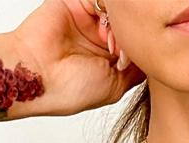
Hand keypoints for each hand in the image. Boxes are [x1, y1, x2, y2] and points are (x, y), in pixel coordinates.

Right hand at [11, 0, 143, 116]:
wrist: (37, 77)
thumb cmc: (69, 89)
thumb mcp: (115, 85)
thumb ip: (135, 69)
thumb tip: (151, 57)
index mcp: (106, 57)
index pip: (135, 43)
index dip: (139, 50)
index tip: (129, 65)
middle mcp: (98, 36)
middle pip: (128, 25)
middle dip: (129, 38)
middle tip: (119, 55)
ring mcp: (88, 17)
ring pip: (118, 12)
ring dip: (119, 27)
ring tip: (110, 44)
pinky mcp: (76, 1)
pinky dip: (109, 11)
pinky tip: (103, 30)